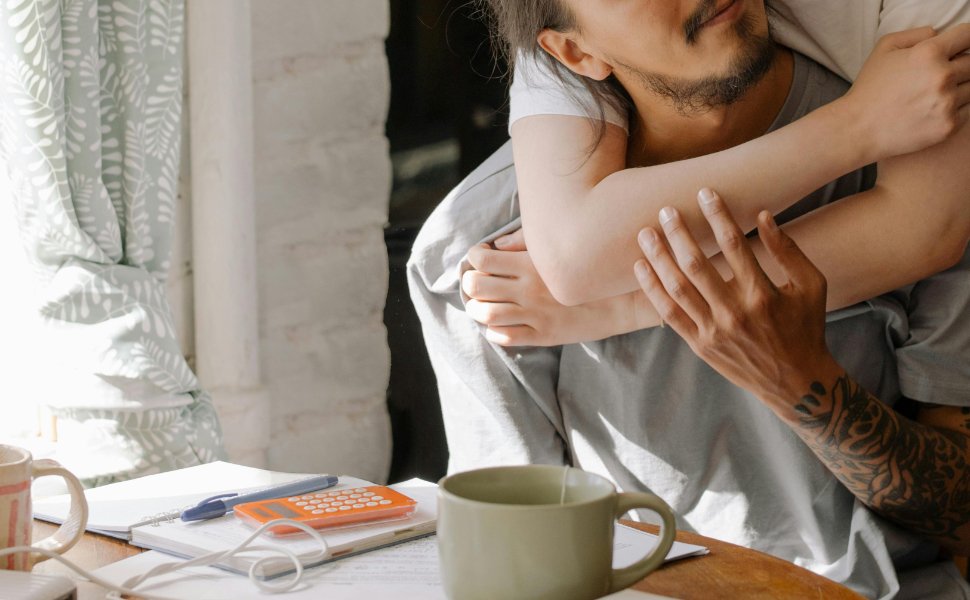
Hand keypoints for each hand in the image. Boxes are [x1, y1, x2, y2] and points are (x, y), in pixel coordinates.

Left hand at [464, 230, 646, 345]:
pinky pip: (505, 338)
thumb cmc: (591, 267)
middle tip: (475, 282)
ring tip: (480, 306)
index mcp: (531, 263)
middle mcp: (529, 289)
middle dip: (469, 283)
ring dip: (476, 309)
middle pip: (477, 286)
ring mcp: (535, 314)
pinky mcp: (544, 335)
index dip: (474, 257)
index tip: (481, 258)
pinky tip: (499, 324)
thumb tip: (498, 244)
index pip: (482, 259)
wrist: (623, 299)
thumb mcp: (561, 248)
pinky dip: (493, 331)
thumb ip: (527, 242)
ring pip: (486, 314)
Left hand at [633, 189, 840, 408]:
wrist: (794, 382)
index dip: (718, 216)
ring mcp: (714, 331)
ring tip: (646, 233)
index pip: (735, 245)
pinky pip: (669, 314)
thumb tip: (763, 214)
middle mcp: (735, 312)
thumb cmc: (805, 326)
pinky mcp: (700, 345)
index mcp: (763, 294)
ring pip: (677, 288)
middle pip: (697, 265)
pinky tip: (641, 267)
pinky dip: (653, 289)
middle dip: (679, 234)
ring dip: (658, 258)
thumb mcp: (810, 285)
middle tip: (665, 210)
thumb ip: (788, 250)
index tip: (705, 193)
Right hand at [845, 24, 969, 159]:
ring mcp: (947, 103)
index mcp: (928, 54)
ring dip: (957, 89)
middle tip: (935, 78)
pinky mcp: (949, 126)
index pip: (968, 35)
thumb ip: (916, 34)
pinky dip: (954, 109)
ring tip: (931, 96)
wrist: (857, 129)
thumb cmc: (869, 88)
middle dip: (958, 66)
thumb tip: (938, 35)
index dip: (963, 40)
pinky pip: (967, 110)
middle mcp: (942, 77)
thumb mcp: (883, 49)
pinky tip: (933, 111)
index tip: (957, 48)